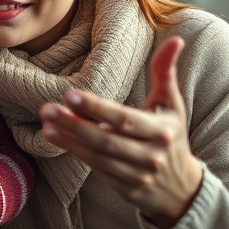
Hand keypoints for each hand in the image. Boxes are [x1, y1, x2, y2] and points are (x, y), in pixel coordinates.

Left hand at [38, 36, 202, 228]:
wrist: (181, 188)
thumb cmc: (171, 135)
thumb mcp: (172, 104)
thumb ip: (165, 72)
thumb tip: (176, 39)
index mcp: (161, 131)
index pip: (124, 119)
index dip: (97, 108)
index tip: (70, 95)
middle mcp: (150, 155)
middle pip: (106, 140)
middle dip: (74, 125)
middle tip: (46, 109)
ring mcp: (137, 176)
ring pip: (98, 157)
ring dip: (69, 141)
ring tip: (46, 124)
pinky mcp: (125, 189)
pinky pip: (97, 169)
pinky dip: (76, 153)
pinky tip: (57, 138)